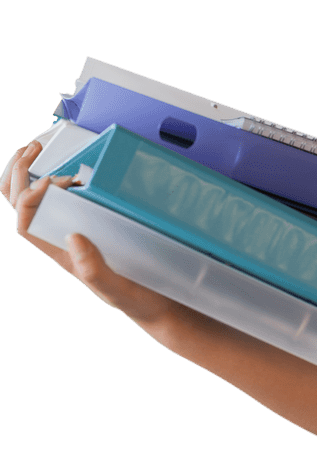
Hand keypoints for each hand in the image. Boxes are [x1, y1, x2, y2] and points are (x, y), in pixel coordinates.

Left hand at [2, 138, 177, 327]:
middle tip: (33, 150)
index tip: (53, 181)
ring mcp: (74, 230)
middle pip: (20, 207)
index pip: (26, 224)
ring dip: (27, 174)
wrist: (159, 304)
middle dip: (19, 174)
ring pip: (31, 201)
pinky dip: (56, 179)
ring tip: (38, 150)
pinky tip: (73, 170)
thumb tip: (72, 237)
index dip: (29, 198)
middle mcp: (62, 240)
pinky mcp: (91, 223)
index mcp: (63, 254)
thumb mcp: (117, 290)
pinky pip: (59, 200)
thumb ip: (94, 271)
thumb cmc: (138, 299)